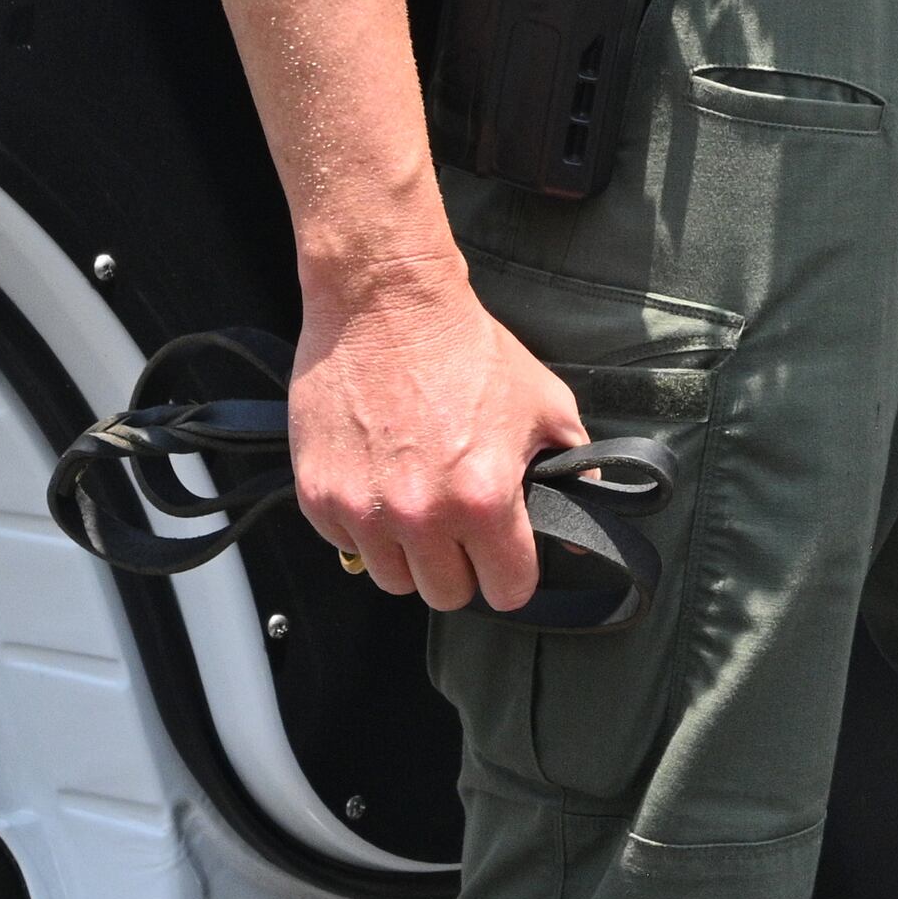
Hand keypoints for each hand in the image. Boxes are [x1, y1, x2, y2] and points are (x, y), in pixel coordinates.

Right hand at [288, 259, 586, 613]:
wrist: (385, 303)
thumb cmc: (467, 349)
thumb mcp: (545, 405)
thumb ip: (572, 473)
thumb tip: (579, 534)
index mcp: (484, 499)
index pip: (507, 590)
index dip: (512, 574)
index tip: (507, 557)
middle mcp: (422, 515)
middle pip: (447, 595)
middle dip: (461, 567)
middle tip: (461, 527)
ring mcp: (364, 510)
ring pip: (394, 580)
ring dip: (410, 554)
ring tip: (419, 504)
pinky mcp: (318, 496)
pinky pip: (348, 546)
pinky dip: (365, 528)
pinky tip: (382, 483)